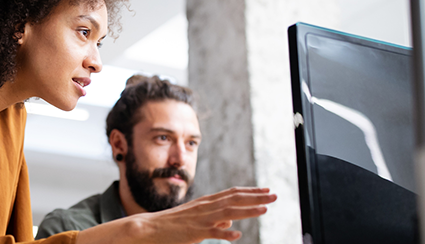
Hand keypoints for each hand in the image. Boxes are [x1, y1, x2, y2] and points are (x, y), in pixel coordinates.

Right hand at [136, 187, 276, 243]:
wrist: (150, 227)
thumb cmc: (173, 224)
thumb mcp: (196, 217)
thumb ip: (214, 217)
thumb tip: (231, 220)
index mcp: (206, 202)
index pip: (232, 193)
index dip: (250, 191)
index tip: (266, 190)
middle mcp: (205, 207)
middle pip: (235, 199)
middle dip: (256, 197)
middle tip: (275, 195)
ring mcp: (200, 219)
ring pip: (228, 212)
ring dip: (248, 211)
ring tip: (265, 210)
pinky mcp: (194, 232)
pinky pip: (212, 232)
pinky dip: (225, 232)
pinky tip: (237, 234)